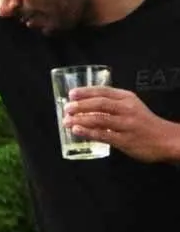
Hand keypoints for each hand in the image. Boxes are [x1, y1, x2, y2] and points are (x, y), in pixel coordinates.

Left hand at [63, 87, 179, 162]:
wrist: (164, 139)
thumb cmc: (144, 123)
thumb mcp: (131, 107)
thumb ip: (112, 105)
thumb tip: (85, 106)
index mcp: (127, 98)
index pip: (104, 91)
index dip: (86, 92)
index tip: (72, 94)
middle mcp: (127, 109)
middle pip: (100, 103)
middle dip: (80, 105)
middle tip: (67, 108)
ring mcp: (126, 124)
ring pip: (99, 119)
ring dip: (80, 119)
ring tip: (66, 121)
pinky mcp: (124, 140)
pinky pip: (103, 135)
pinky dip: (87, 132)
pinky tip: (76, 131)